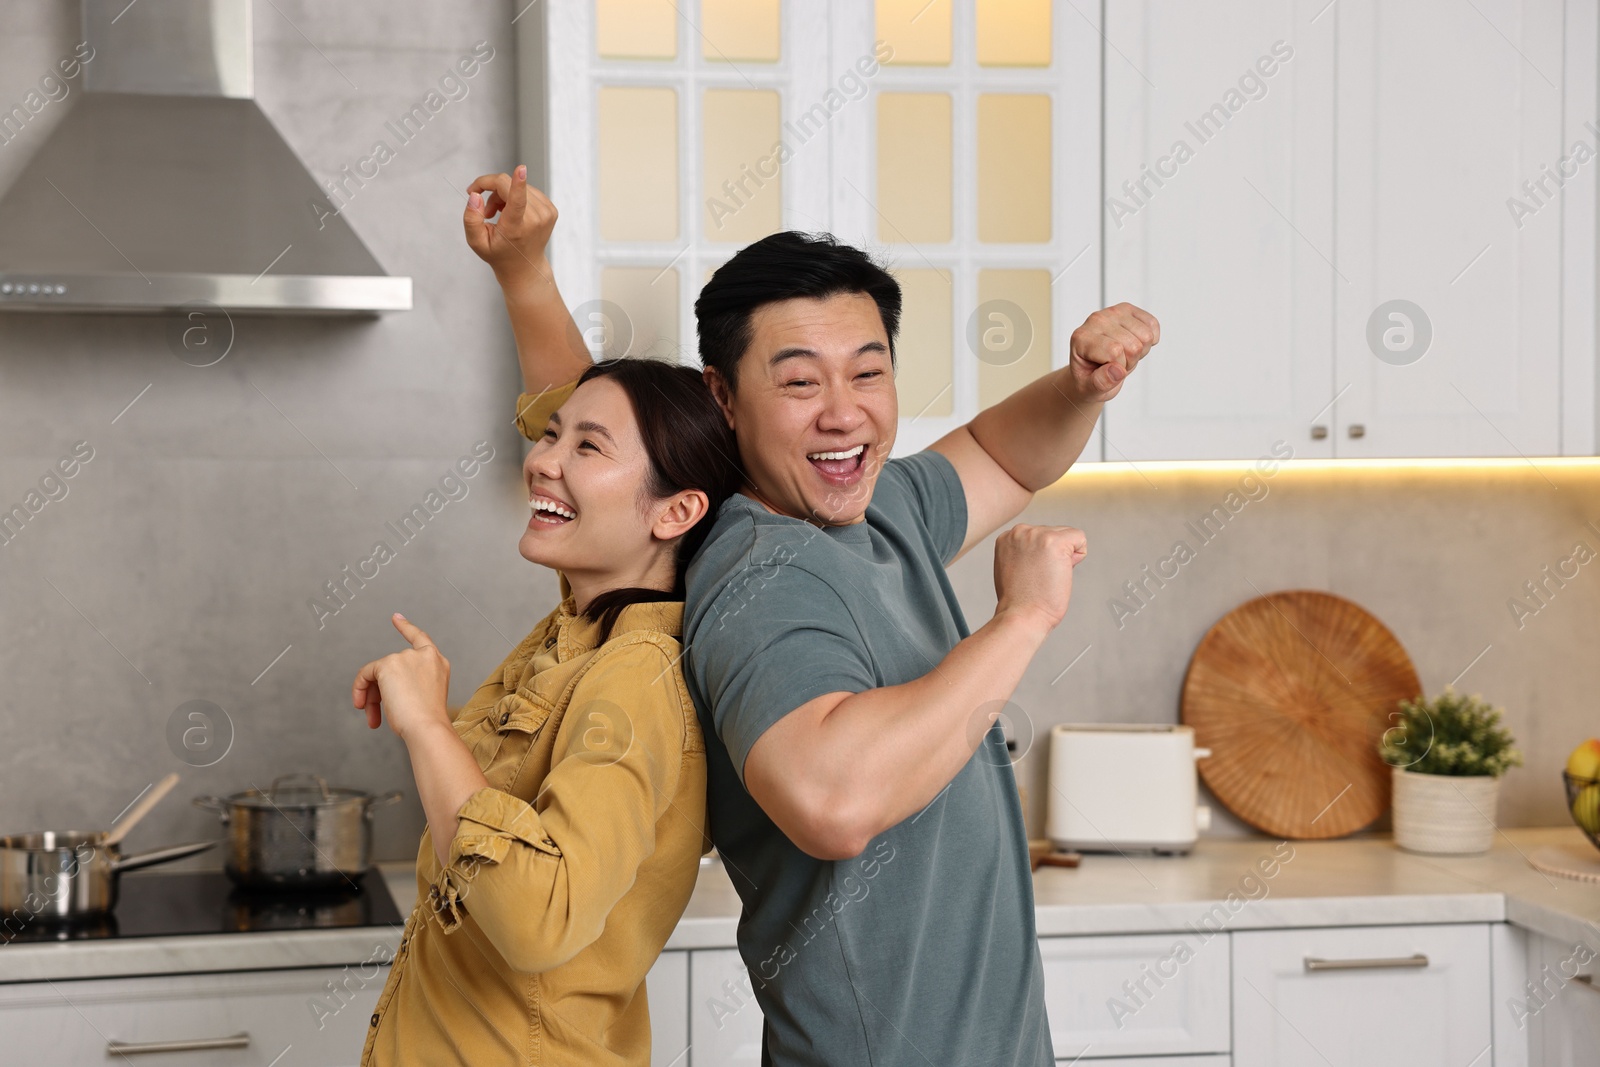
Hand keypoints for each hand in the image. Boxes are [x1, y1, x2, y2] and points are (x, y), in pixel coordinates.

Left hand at [351, 614, 451, 741]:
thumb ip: (409, 685)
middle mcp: (424, 655)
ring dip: (371, 697)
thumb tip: (383, 691)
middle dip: (380, 692)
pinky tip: (362, 705)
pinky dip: (360, 689)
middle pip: (392, 666)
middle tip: (375, 716)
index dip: (406, 627)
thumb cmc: (427, 721)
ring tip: (372, 718)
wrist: (428, 727)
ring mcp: (407, 657)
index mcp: (438, 663)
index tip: (396, 618)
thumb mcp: (423, 697)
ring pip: (378, 673)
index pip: (421, 638)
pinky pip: (366, 673)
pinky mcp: (389, 664)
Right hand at [463, 164, 557, 279]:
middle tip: (486, 211)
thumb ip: (471, 219)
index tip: (521, 168)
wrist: (524, 266)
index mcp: (516, 228)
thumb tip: (475, 195)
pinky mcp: (551, 209)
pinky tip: (512, 212)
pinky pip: (528, 189)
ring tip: (499, 215)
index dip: (517, 182)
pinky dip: (516, 196)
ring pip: (517, 184)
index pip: (517, 201)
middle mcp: (535, 220)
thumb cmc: (498, 254)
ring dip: (503, 195)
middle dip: (491, 190)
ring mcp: (546, 214)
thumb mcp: (477, 242)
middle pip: (508, 185)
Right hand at [993, 524, 1086, 632]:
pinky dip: (1079, 556)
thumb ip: (1024, 552)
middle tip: (1039, 578)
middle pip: (1054, 533)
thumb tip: (1046, 550)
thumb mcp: (1012, 566)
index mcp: (1008, 536)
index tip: (1030, 575)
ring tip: (1047, 576)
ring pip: (1067, 536)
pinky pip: (1080, 539)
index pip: (1038, 536)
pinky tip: (1062, 571)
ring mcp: (1037, 535)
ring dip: (1065, 557)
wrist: (1022, 615)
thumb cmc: (1019, 600)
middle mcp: (1020, 531)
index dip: (1041, 558)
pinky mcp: (1054, 542)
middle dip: (1054, 555)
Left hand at [1066, 302, 1158, 401]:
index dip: (1119, 368)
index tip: (1106, 371)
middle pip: (1134, 346)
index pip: (1115, 352)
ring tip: (1123, 354)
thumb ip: (1101, 382)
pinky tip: (1134, 343)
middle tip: (1115, 364)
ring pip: (1146, 336)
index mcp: (1081, 338)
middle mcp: (1095, 320)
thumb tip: (1117, 370)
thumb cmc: (1089, 378)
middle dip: (1129, 362)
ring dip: (1139, 351)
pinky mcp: (1126, 308)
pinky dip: (1150, 339)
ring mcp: (1112, 312)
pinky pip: (1152, 324)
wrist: (1091, 368)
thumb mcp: (1090, 389)